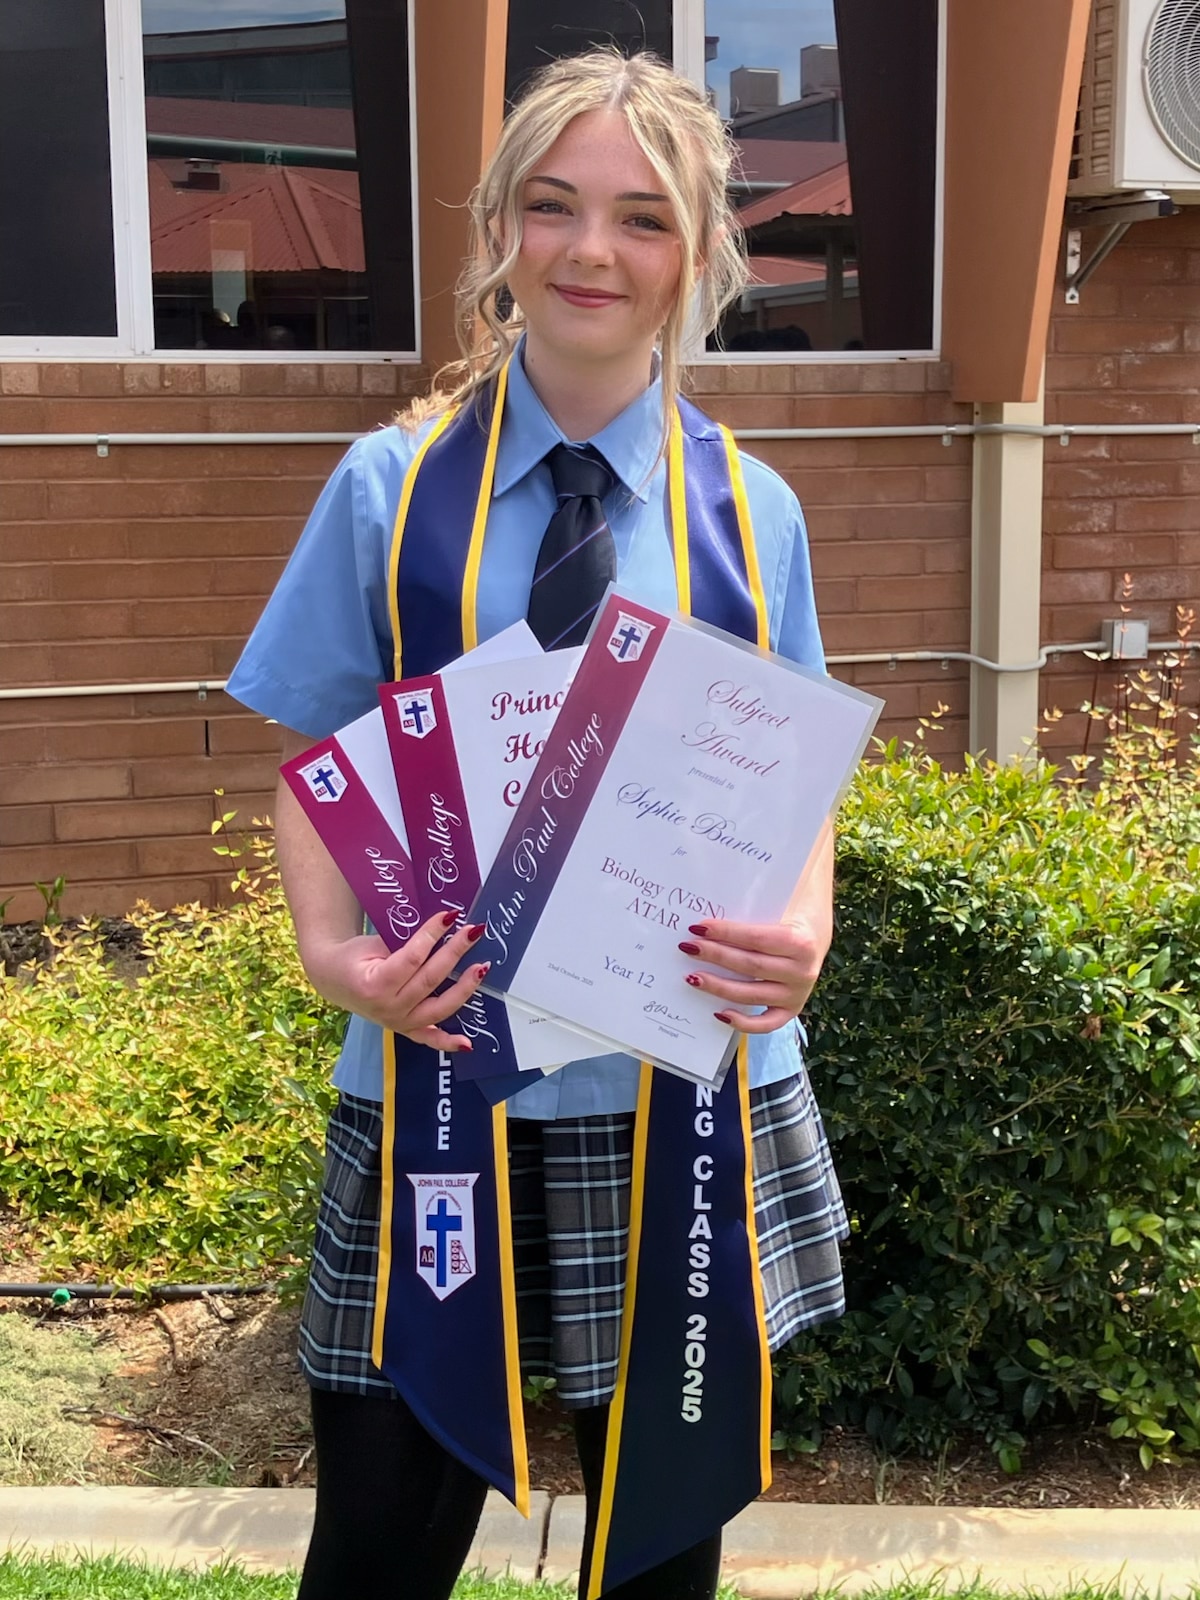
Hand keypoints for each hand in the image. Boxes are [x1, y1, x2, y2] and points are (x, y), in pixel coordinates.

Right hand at [302, 910, 489, 1053]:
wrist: (332, 979)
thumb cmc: (352, 958)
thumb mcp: (371, 944)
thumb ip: (402, 942)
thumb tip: (440, 928)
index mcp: (374, 985)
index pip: (412, 958)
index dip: (432, 935)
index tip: (450, 916)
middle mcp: (388, 1008)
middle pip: (430, 979)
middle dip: (454, 952)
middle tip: (473, 931)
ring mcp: (398, 1022)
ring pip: (438, 1008)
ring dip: (464, 989)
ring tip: (481, 967)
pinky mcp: (405, 1030)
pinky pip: (429, 1039)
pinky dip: (448, 1043)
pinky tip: (467, 1044)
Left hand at [677, 915, 828, 1035]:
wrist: (817, 931)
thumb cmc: (794, 911)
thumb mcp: (783, 899)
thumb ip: (755, 902)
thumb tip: (714, 907)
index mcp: (802, 942)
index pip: (756, 939)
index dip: (725, 933)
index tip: (699, 927)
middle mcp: (803, 971)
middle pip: (750, 966)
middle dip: (715, 955)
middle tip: (688, 947)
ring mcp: (797, 994)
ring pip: (751, 995)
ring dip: (718, 987)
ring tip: (692, 976)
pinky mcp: (791, 1008)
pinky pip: (766, 1024)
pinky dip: (743, 1023)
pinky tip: (719, 1013)